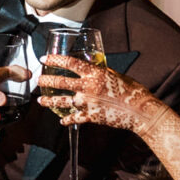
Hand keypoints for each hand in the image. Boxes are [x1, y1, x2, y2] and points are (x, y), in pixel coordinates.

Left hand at [37, 55, 162, 134]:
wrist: (140, 111)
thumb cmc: (132, 90)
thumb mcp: (115, 75)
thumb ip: (100, 72)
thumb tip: (91, 69)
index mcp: (95, 74)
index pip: (70, 64)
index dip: (55, 60)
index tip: (44, 59)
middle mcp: (88, 87)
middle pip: (60, 83)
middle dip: (46, 81)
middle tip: (38, 80)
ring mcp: (88, 103)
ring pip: (61, 102)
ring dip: (49, 101)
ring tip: (40, 101)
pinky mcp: (91, 117)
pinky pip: (73, 118)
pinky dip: (66, 120)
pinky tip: (61, 120)